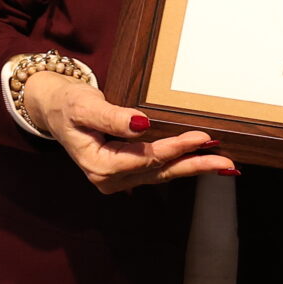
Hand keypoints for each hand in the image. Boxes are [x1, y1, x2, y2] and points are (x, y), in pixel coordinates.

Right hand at [23, 73, 234, 194]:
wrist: (56, 109)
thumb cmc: (68, 104)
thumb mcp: (84, 105)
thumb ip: (112, 116)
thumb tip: (141, 124)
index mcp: (99, 165)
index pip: (145, 157)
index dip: (174, 148)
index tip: (201, 137)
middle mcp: (110, 179)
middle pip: (160, 171)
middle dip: (194, 165)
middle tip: (227, 163)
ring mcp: (119, 179)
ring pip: (163, 174)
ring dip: (193, 168)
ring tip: (224, 165)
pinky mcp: (126, 173)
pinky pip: (158, 170)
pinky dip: (181, 165)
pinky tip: (203, 161)